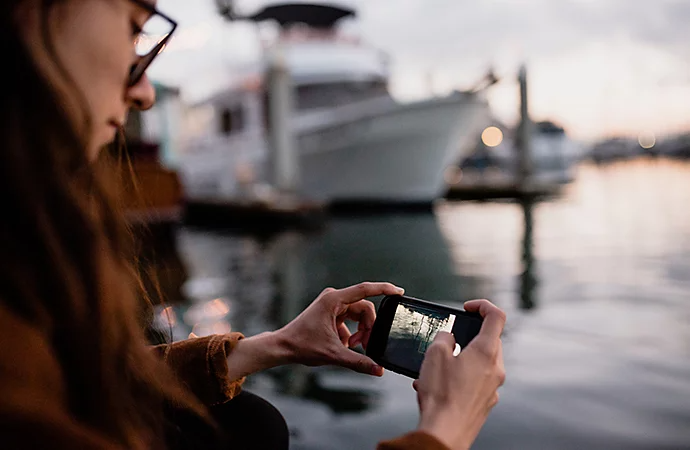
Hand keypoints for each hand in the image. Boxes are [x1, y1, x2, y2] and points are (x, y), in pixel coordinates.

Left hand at [276, 282, 404, 375]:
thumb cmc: (302, 345)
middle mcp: (334, 298)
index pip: (365, 290)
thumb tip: (379, 370)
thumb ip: (358, 362)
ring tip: (354, 347)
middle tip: (366, 345)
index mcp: (333, 300)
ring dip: (361, 331)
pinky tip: (345, 346)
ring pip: (359, 315)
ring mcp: (332, 305)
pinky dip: (352, 333)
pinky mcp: (331, 313)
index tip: (400, 292)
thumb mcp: (333, 355)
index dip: (384, 289)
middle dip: (368, 327)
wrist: (283, 347)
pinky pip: (351, 320)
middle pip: (365, 308)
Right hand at [414, 299, 505, 449]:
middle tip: (449, 339)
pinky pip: (477, 381)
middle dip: (470, 335)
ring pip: (482, 362)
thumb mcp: (435, 354)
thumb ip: (444, 337)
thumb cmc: (441, 395)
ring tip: (439, 366)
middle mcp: (495, 368)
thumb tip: (449, 337)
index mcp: (486, 351)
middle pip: (490, 340)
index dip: (483, 305)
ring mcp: (493, 387)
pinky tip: (440, 385)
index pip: (497, 316)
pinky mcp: (485, 402)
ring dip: (464, 357)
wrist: (445, 433)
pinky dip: (462, 376)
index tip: (468, 308)